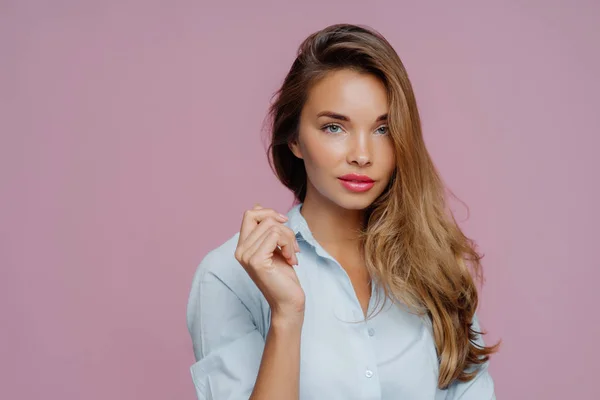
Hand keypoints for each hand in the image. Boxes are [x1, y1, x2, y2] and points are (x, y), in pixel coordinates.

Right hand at [234, 204, 304, 320]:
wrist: (288, 302)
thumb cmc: (283, 276)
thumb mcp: (274, 247)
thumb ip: (265, 229)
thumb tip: (257, 205)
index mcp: (242, 246)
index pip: (250, 214)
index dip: (269, 213)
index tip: (284, 224)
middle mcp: (240, 250)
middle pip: (264, 218)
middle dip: (285, 229)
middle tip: (293, 246)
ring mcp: (246, 255)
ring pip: (272, 226)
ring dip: (290, 239)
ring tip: (292, 255)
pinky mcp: (256, 260)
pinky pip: (275, 236)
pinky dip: (289, 245)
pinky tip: (291, 260)